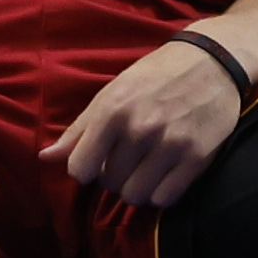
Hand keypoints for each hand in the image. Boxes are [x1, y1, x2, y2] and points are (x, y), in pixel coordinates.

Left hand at [38, 37, 241, 206]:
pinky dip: (162, 191)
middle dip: (115, 175)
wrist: (213, 60)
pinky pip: (166, 198)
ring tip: (146, 168)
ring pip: (136, 196)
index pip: (80, 169)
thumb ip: (79, 129)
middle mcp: (140, 129)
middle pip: (109, 184)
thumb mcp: (112, 92)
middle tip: (129, 157)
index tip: (99, 158)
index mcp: (113, 110)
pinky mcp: (197, 157)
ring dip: (138, 187)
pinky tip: (166, 173)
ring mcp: (170, 144)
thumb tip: (45, 158)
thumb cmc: (156, 75)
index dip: (87, 167)